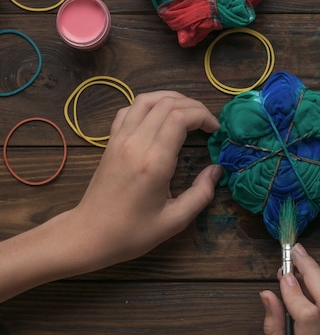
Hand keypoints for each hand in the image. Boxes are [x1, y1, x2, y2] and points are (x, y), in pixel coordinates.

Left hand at [73, 90, 221, 267]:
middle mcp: (136, 143)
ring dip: (171, 99)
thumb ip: (201, 194)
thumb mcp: (175, 221)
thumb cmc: (132, 233)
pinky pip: (129, 110)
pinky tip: (159, 119)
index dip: (203, 117)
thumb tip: (216, 170)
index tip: (215, 131)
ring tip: (187, 113)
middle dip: (193, 106)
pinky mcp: (110, 142)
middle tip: (207, 123)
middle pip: (167, 103)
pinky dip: (148, 106)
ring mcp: (119, 139)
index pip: (180, 118)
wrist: (88, 235)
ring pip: (146, 100)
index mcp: (154, 162)